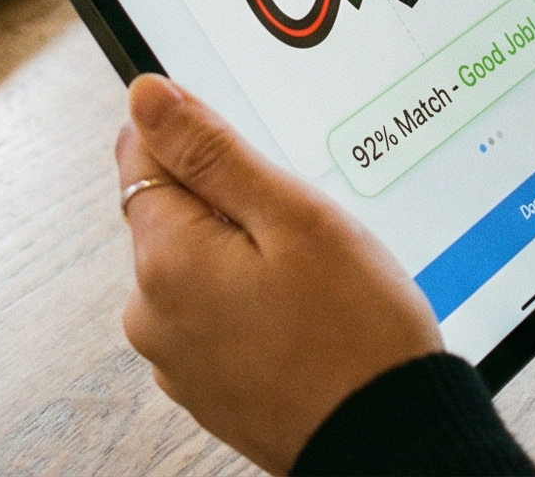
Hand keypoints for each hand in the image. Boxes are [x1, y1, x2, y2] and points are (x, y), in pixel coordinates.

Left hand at [117, 76, 440, 473]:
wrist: (392, 438)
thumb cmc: (356, 334)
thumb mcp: (292, 215)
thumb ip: (211, 151)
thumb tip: (146, 95)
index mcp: (165, 260)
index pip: (143, 151)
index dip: (202, 137)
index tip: (254, 158)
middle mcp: (152, 313)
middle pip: (173, 210)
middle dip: (234, 202)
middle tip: (302, 229)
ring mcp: (177, 357)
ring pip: (200, 263)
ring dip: (246, 254)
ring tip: (313, 280)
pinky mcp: (206, 384)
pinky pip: (217, 313)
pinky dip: (254, 302)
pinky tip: (306, 316)